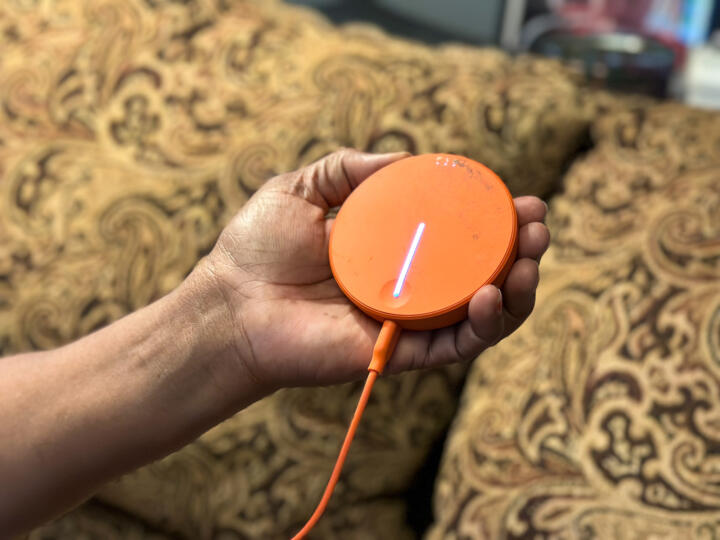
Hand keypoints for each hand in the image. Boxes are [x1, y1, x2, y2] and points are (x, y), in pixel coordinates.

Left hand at [197, 149, 549, 391]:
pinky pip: (457, 344)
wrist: (231, 303)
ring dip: (518, 286)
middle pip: (482, 273)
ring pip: (482, 312)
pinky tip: (494, 292)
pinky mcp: (400, 353)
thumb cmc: (258, 248)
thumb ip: (351, 167)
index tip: (519, 198)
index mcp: (393, 250)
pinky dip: (485, 323)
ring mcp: (408, 322)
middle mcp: (408, 286)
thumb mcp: (303, 188)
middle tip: (538, 224)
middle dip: (521, 249)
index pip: (457, 236)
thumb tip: (408, 157)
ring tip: (529, 256)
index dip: (494, 218)